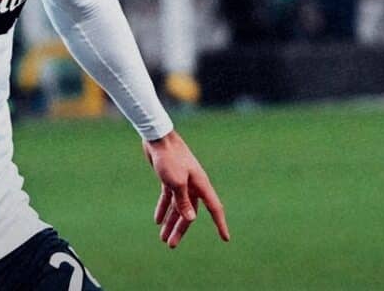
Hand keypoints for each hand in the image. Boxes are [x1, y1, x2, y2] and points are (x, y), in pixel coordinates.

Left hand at [144, 131, 229, 248]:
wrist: (158, 138)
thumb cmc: (169, 158)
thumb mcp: (176, 182)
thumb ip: (183, 201)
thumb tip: (191, 219)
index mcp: (201, 185)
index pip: (214, 208)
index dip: (220, 224)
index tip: (225, 238)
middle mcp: (194, 185)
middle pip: (190, 213)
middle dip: (181, 229)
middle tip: (171, 245)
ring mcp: (182, 182)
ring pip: (178, 207)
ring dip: (170, 222)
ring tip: (163, 238)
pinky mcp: (170, 178)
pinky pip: (169, 198)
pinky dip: (163, 208)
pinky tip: (157, 220)